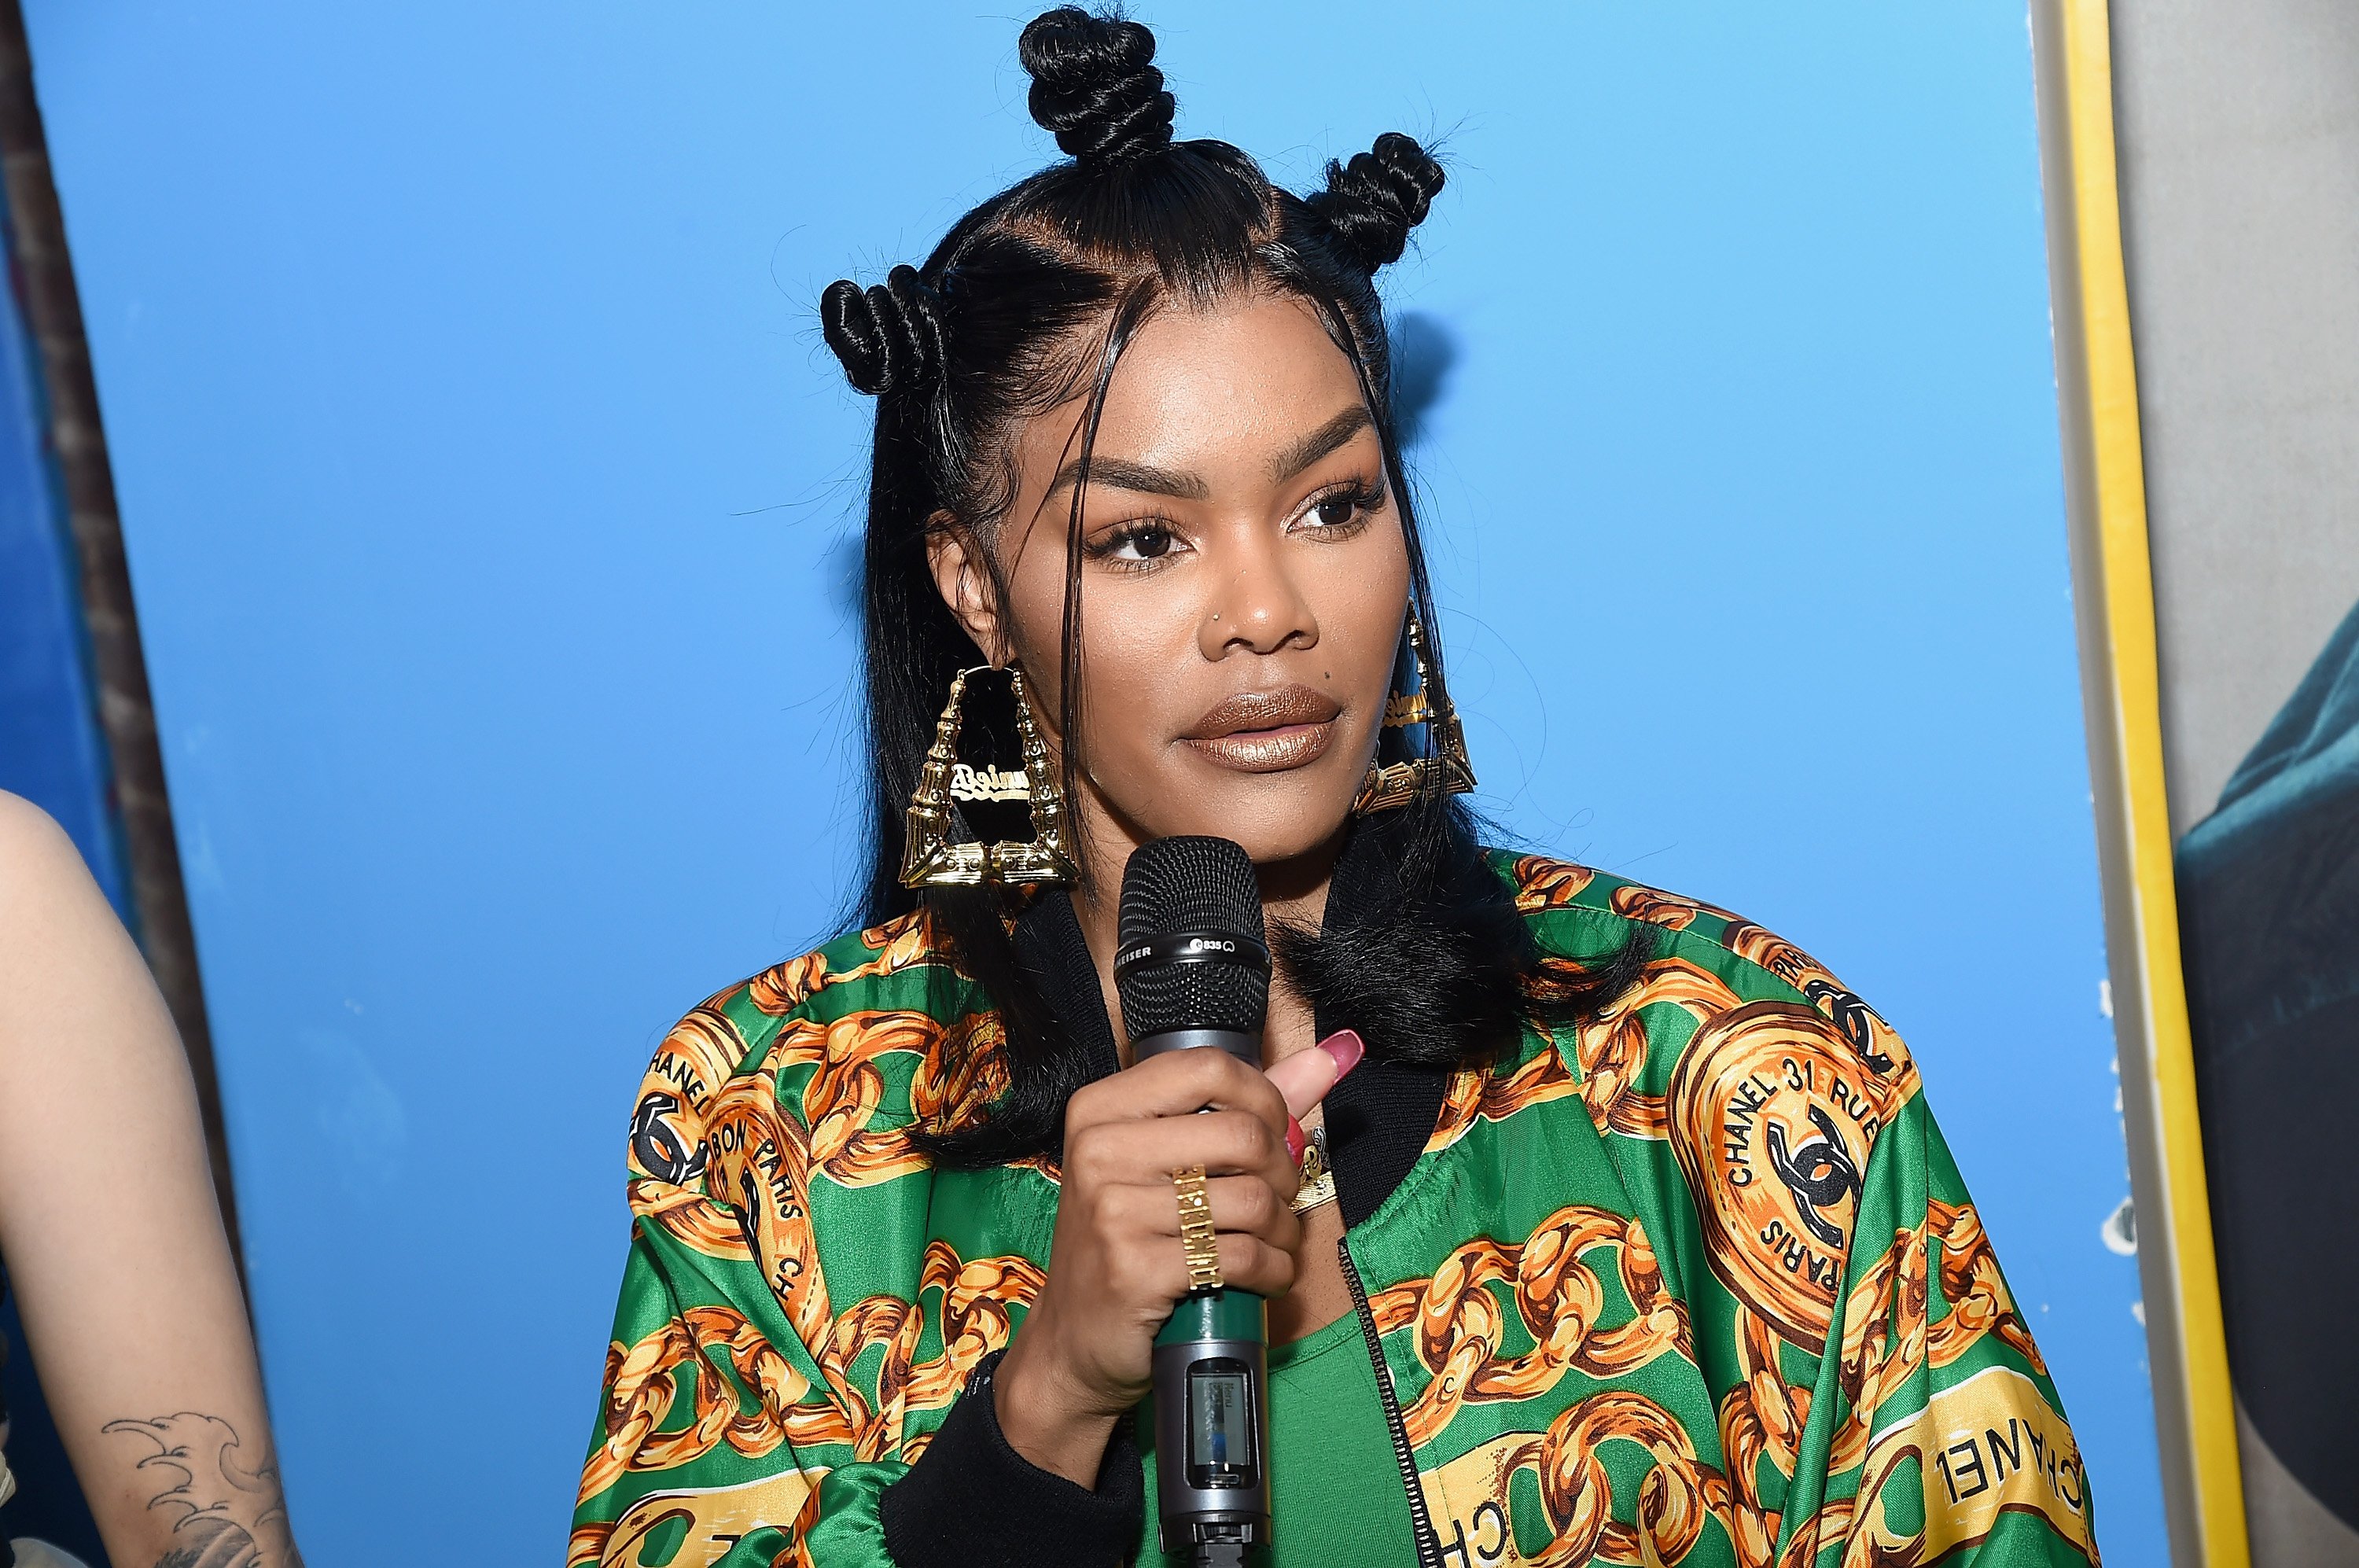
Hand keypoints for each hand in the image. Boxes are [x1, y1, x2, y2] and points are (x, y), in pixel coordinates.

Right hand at [994, 1032, 1361, 1484]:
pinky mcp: (1134, 1269)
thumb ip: (1243, 1105)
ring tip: (1277, 1243)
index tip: (1276, 1132)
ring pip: (1250, 1200)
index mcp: (1101, 1109)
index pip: (1209, 1067)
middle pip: (1242, 1134)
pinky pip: (1241, 1257)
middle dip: (1282, 1173)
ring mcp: (1111, 1210)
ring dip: (1283, 1229)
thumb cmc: (1128, 1241)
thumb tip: (1332, 1056)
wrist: (1075, 1342)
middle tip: (1279, 1199)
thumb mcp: (1164, 1162)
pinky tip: (1268, 1277)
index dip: (1265, 1098)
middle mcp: (1098, 1149)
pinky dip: (1273, 1270)